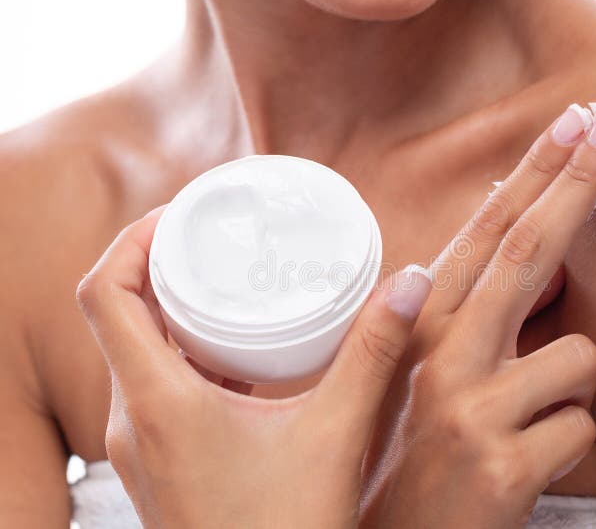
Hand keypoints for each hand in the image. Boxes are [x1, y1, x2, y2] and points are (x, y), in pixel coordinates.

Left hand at [76, 210, 430, 528]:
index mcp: (160, 403)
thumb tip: (408, 285)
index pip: (105, 294)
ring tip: (228, 283)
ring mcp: (141, 445)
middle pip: (117, 314)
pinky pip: (155, 384)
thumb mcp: (336, 434)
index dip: (131, 238)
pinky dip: (185, 352)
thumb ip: (373, 352)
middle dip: (158, 264)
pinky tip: (238, 354)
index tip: (178, 214)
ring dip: (170, 309)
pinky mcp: (158, 461)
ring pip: (134, 351)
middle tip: (213, 239)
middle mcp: (135, 421)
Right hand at [360, 102, 595, 527]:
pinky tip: (521, 464)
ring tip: (520, 424)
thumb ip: (472, 313)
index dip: (533, 175)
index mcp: (422, 328)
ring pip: (580, 359)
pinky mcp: (503, 463)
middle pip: (528, 251)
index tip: (573, 125)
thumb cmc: (416, 448)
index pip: (486, 234)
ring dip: (568, 392)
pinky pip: (582, 427)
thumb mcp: (430, 371)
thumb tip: (534, 248)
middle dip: (577, 180)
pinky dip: (566, 444)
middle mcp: (441, 355)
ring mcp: (470, 407)